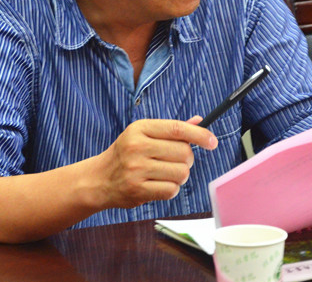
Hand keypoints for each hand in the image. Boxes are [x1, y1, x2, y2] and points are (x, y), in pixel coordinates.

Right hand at [95, 116, 216, 209]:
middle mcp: (137, 146)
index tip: (212, 141)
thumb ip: (171, 129)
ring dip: (179, 176)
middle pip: (184, 153)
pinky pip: (172, 190)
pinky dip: (170, 189)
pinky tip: (158, 185)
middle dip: (186, 159)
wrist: (99, 179)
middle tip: (174, 161)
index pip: (177, 129)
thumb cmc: (126, 154)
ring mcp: (136, 169)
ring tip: (164, 174)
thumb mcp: (143, 135)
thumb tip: (200, 121)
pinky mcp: (138, 190)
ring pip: (181, 173)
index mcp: (140, 128)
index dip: (199, 134)